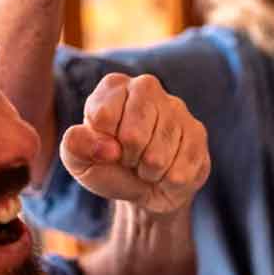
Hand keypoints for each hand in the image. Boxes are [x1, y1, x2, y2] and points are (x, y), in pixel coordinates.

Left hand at [60, 73, 209, 214]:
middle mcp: (146, 87)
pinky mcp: (197, 132)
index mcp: (113, 87)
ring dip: (148, 173)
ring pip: (158, 157)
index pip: (103, 117)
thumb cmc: (109, 167)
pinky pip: (180, 170)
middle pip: (133, 136)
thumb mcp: (80, 161)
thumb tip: (106, 147)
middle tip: (129, 159)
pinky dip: (168, 181)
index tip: (106, 148)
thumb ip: (76, 146)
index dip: (102, 145)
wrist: (145, 187)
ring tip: (147, 166)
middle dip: (128, 159)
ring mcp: (176, 108)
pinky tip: (167, 171)